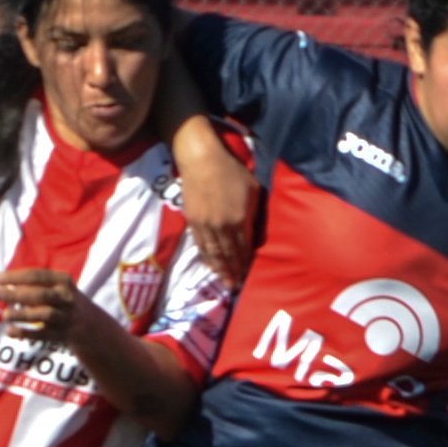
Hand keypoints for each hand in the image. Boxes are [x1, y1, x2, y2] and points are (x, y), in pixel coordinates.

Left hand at [0, 266, 93, 344]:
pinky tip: (10, 332)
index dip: (14, 277)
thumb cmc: (63, 301)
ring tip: (4, 315)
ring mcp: (66, 317)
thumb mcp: (55, 287)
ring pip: (44, 314)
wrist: (91, 326)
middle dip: (16, 294)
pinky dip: (26, 333)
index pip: (36, 275)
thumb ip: (32, 285)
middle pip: (40, 294)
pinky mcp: (63, 335)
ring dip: (23, 315)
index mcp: (63, 280)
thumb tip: (3, 286)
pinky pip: (43, 335)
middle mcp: (67, 297)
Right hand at [173, 123, 256, 279]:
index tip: (247, 274)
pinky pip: (200, 244)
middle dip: (232, 272)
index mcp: (240, 219)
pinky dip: (206, 257)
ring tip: (223, 282)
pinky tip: (209, 264)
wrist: (200, 159)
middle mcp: (222, 226)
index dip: (245, 262)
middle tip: (235, 287)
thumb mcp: (252, 188)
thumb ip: (254, 212)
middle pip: (228, 255)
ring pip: (213, 253)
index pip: (244, 248)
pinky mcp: (192, 220)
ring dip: (219, 269)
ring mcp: (205, 225)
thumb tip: (253, 231)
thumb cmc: (230, 169)